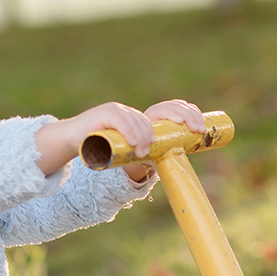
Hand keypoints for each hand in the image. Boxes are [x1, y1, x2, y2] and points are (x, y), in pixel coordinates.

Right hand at [33, 99, 206, 175]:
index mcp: (145, 118)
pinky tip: (136, 143)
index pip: (170, 108)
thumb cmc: (106, 149)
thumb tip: (175, 167)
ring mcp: (121, 111)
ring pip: (141, 120)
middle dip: (182, 117)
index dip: (187, 113)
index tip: (201, 128)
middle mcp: (136, 112)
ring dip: (147, 136)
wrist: (75, 140)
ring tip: (145, 153)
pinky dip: (130, 131)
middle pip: (164, 109)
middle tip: (193, 132)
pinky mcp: (105, 114)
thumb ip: (149, 154)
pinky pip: (120, 120)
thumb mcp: (132, 152)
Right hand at [35, 102, 155, 173]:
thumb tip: (143, 158)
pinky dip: (128, 131)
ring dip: (140, 137)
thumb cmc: (92, 144)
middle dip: (146, 138)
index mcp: (124, 115)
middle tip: (146, 154)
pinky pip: (120, 120)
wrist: (70, 138)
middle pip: (140, 121)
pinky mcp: (103, 113)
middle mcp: (120, 110)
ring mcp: (112, 110)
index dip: (150, 133)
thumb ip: (124, 145)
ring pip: (132, 121)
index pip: (143, 121)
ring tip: (140, 152)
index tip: (153, 147)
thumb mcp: (112, 143)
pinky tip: (133, 142)